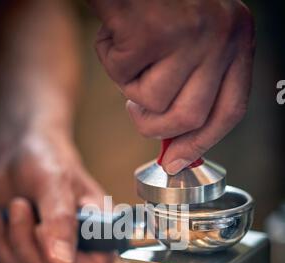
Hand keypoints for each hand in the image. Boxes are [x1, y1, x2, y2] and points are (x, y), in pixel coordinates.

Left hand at [0, 128, 112, 262]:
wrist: (23, 159)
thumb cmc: (49, 162)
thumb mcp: (56, 183)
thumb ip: (62, 220)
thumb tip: (62, 261)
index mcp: (99, 240)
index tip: (41, 229)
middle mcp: (76, 259)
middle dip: (24, 244)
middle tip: (19, 205)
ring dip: (0, 240)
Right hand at [93, 0, 254, 173]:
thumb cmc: (156, 2)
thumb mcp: (192, 40)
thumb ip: (193, 86)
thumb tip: (177, 147)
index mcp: (237, 38)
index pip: (230, 111)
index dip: (201, 143)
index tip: (176, 161)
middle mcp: (221, 34)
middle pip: (191, 117)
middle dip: (156, 127)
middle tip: (136, 110)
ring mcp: (190, 32)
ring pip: (155, 103)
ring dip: (130, 90)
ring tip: (128, 55)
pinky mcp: (154, 31)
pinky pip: (125, 78)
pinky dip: (111, 63)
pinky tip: (117, 35)